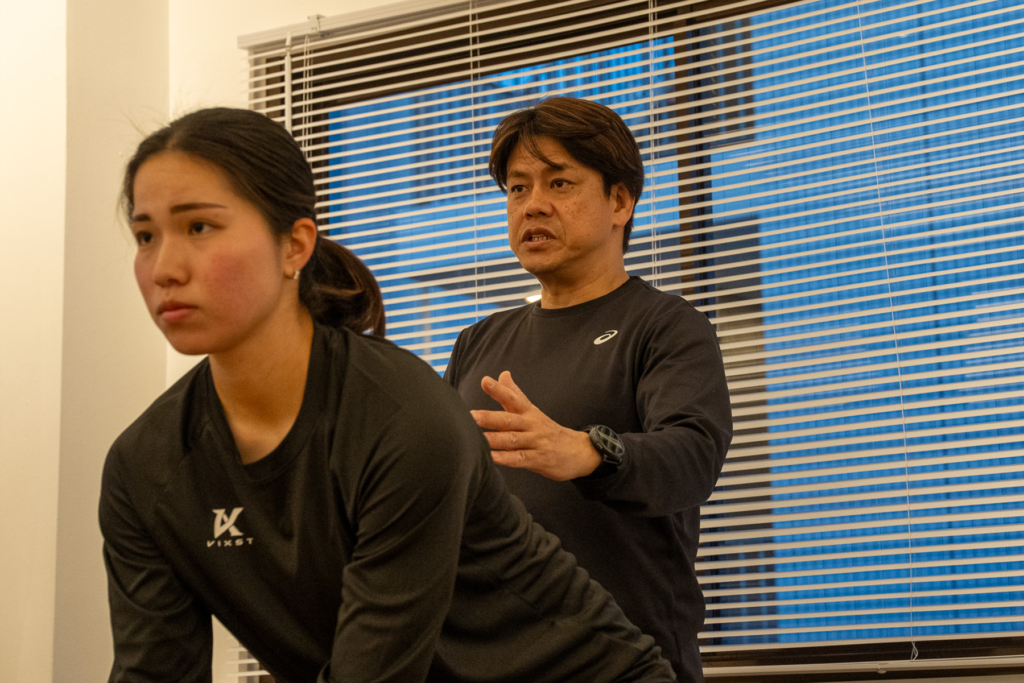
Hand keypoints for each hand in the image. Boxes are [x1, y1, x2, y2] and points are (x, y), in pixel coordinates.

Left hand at [471, 371, 601, 480]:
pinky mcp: (539, 460)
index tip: (485, 381)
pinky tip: (492, 459)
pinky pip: (520, 459)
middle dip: (490, 417)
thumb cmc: (548, 430)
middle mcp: (532, 425)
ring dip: (495, 439)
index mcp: (528, 412)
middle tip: (471, 415)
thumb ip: (514, 394)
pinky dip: (506, 459)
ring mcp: (536, 442)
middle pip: (509, 419)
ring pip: (513, 440)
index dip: (499, 390)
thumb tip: (502, 374)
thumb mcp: (532, 411)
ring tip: (477, 439)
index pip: (513, 398)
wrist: (579, 451)